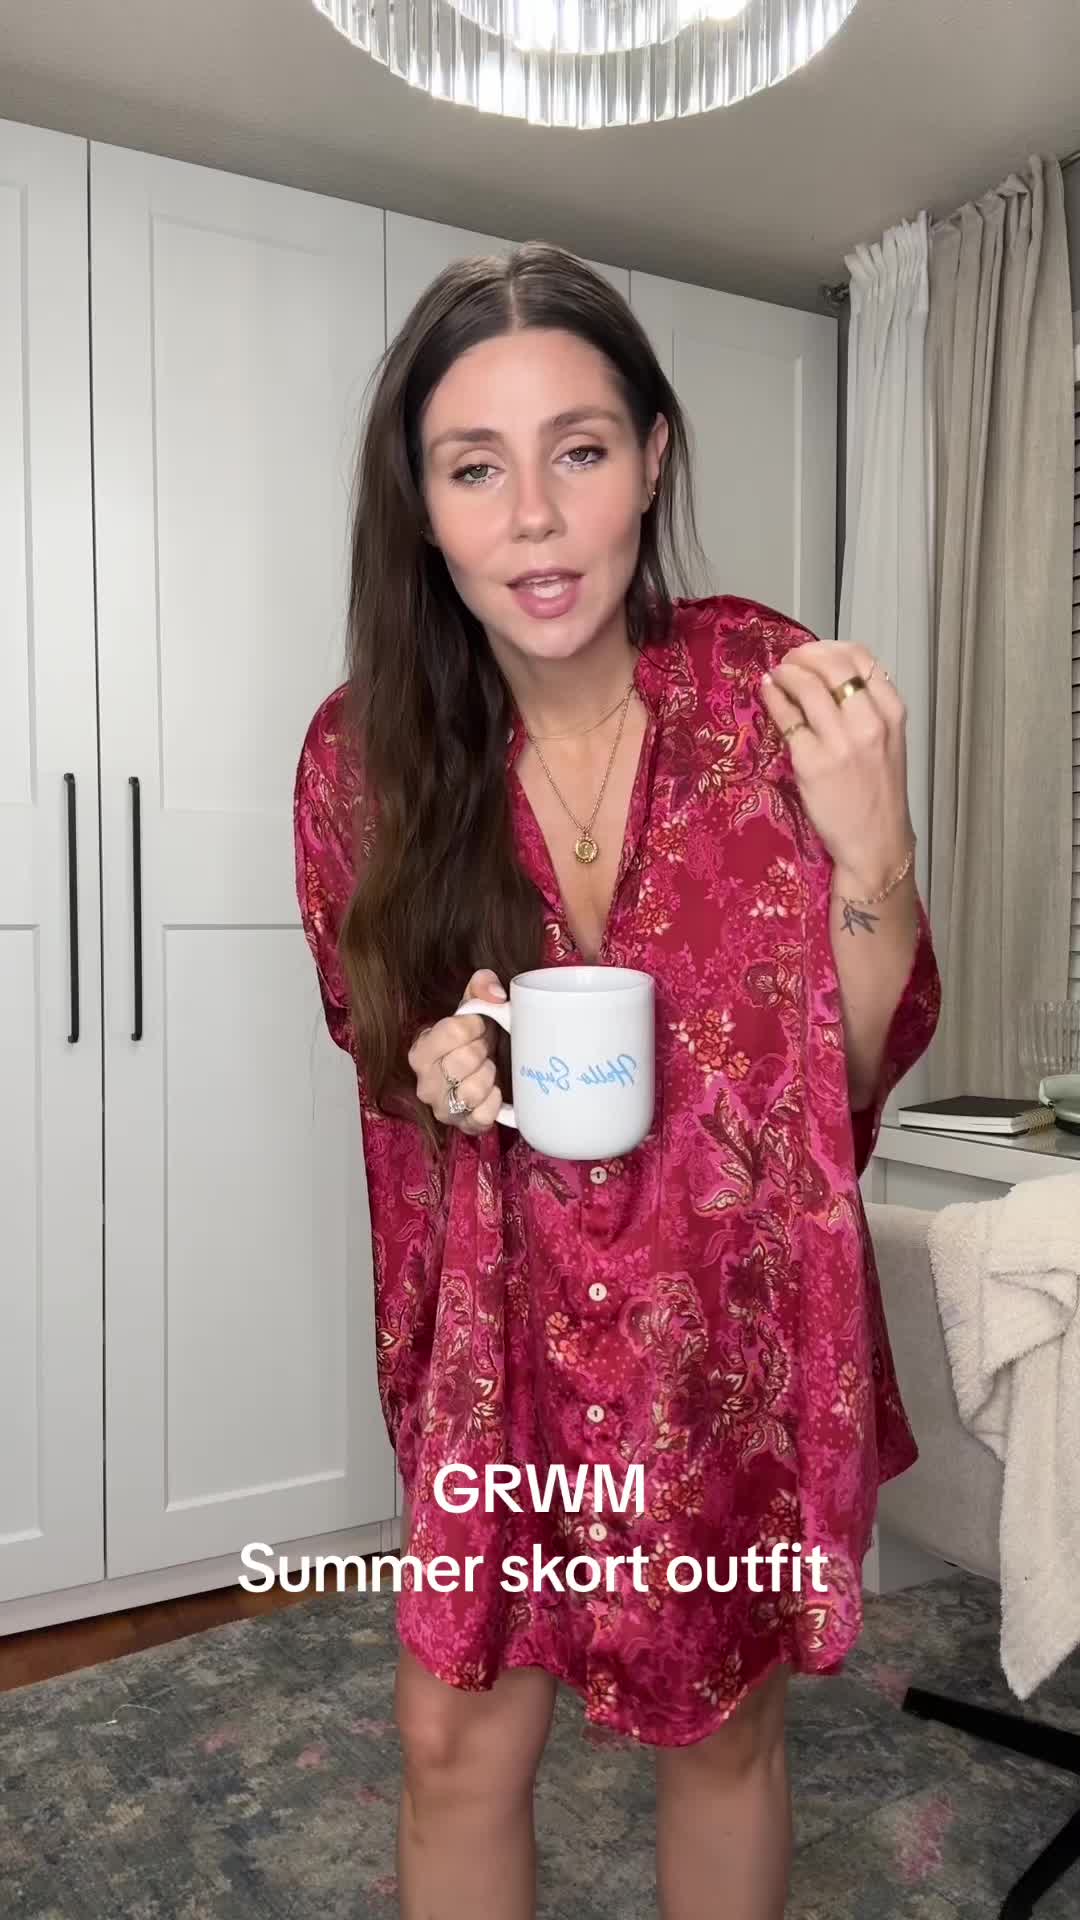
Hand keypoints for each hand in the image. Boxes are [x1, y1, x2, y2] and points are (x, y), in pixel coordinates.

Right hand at [407, 968, 507, 1134]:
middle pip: (464, 1061)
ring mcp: (443, 1109)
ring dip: (489, 1075)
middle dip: (483, 1050)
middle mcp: (425, 1084)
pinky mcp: (464, 1127)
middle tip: (485, 1048)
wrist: (479, 1069)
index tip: (480, 1025)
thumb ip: (480, 987)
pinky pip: (483, 1117)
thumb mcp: (471, 1007)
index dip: (475, 1025)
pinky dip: (494, 1102)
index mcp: (420, 1052)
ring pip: (473, 1091)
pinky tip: (495, 1090)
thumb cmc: (472, 1038)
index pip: (451, 1032)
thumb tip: (494, 992)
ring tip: (488, 1068)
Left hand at [759, 641, 914, 892]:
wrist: (875, 842)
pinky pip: (787, 717)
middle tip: (788, 662)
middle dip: (804, 655)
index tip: (813, 654)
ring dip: (785, 673)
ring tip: (776, 676)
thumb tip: (827, 675)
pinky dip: (774, 698)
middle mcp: (869, 723)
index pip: (860, 659)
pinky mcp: (812, 762)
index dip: (830, 649)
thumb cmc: (878, 793)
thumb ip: (866, 708)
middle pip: (832, 664)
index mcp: (891, 714)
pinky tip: (768, 694)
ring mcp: (840, 743)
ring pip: (807, 686)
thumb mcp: (888, 742)